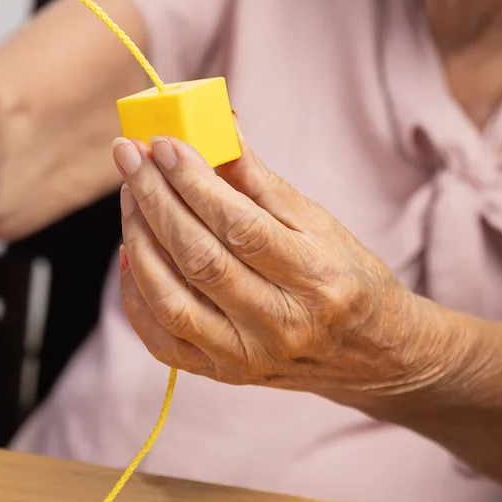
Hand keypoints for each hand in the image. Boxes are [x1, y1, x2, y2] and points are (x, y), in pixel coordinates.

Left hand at [112, 133, 435, 393]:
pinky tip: (131, 251)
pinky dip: (136, 293)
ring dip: (139, 241)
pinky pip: (161, 338)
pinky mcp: (223, 374)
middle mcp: (281, 326)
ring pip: (171, 301)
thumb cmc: (344, 275)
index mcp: (316, 280)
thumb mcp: (319, 223)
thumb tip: (216, 127)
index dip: (195, 183)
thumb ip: (261, 182)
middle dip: (156, 200)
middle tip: (131, 157)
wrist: (370, 354)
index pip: (241, 228)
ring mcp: (248, 357)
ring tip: (131, 196)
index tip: (164, 144)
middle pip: (200, 260)